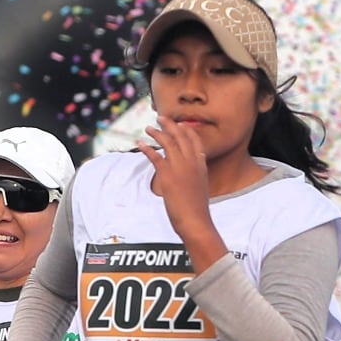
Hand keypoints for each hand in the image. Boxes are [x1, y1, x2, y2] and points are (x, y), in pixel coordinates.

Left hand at [138, 119, 213, 237]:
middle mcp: (192, 163)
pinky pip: (155, 156)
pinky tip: (140, 144)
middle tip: (161, 118)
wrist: (195, 221)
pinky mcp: (167, 175)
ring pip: (167, 143)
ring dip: (156, 133)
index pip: (195, 141)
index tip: (180, 124)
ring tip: (148, 128)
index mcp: (201, 165)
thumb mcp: (200, 188)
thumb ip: (194, 177)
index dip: (186, 130)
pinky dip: (146, 148)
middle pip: (180, 136)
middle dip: (170, 125)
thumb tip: (188, 177)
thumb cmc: (197, 210)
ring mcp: (180, 168)